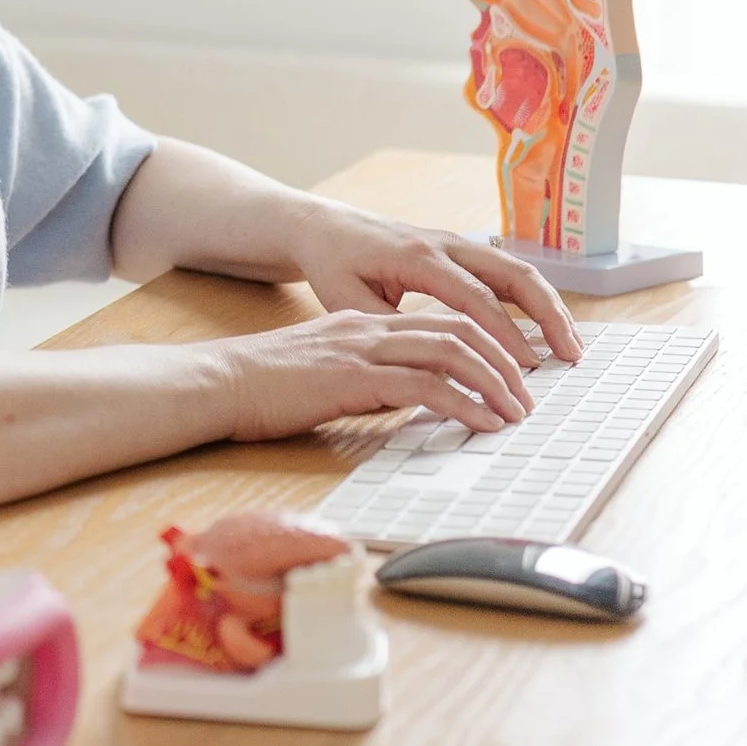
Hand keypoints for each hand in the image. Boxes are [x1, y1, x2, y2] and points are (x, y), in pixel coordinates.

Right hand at [215, 308, 534, 440]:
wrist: (218, 382)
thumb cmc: (261, 386)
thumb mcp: (323, 372)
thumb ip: (364, 377)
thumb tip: (404, 399)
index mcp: (364, 324)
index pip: (441, 321)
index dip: (485, 343)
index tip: (510, 373)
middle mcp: (370, 328)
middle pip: (459, 328)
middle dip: (504, 358)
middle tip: (528, 394)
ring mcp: (363, 350)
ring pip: (452, 351)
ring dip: (494, 381)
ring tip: (516, 412)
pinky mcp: (354, 379)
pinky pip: (426, 387)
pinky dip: (464, 404)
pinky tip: (482, 424)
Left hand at [290, 201, 583, 367]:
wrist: (327, 228)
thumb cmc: (334, 264)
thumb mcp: (348, 301)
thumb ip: (389, 328)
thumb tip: (429, 362)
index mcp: (419, 256)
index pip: (476, 297)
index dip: (505, 333)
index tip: (528, 366)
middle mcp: (446, 244)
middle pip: (514, 273)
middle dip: (548, 313)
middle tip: (571, 353)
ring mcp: (457, 244)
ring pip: (518, 269)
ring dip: (549, 305)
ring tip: (571, 345)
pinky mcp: (461, 251)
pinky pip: (506, 271)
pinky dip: (532, 298)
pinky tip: (546, 328)